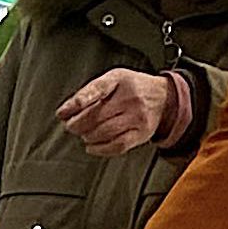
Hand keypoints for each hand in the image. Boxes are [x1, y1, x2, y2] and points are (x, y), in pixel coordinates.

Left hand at [56, 68, 179, 153]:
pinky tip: (92, 146)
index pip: (97, 89)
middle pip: (96, 116)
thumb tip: (63, 112)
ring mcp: (137, 117)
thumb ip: (87, 93)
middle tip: (71, 125)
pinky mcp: (141, 134)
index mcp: (120, 80)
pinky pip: (117, 146)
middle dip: (77, 124)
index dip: (78, 101)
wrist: (165, 98)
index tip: (62, 113)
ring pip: (104, 132)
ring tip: (84, 133)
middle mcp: (130, 98)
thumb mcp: (113, 79)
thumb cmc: (133, 88)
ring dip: (87, 136)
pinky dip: (100, 149)